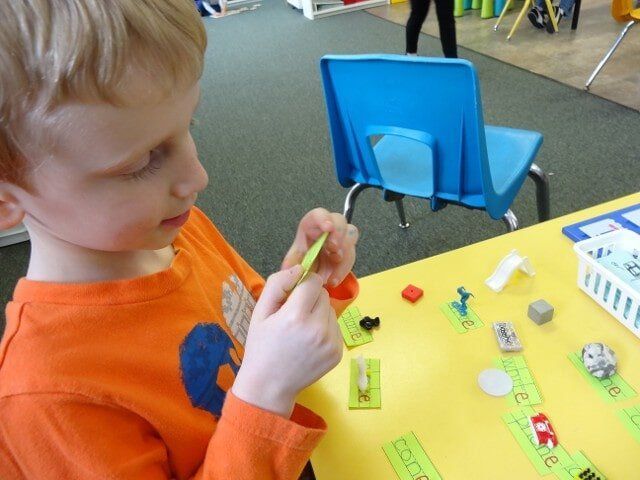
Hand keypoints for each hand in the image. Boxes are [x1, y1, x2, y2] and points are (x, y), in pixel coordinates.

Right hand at [232, 265, 342, 417]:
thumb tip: (299, 268)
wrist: (269, 386)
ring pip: (330, 310)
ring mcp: (330, 342)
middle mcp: (317, 328)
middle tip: (293, 316)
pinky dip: (324, 329)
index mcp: (296, 316)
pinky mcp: (337, 352)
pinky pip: (335, 327)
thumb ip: (277, 284)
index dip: (302, 285)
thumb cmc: (261, 346)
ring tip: (301, 331)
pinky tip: (309, 342)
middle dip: (310, 299)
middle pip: (323, 295)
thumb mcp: (260, 312)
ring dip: (318, 314)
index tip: (292, 296)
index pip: (313, 282)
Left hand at [281, 208, 358, 287]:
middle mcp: (329, 229)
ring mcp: (341, 240)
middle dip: (339, 234)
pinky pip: (350, 258)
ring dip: (343, 255)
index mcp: (313, 224)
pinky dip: (343, 270)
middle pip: (340, 221)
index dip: (324, 218)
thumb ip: (292, 262)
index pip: (319, 214)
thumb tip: (290, 268)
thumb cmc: (302, 258)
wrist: (311, 272)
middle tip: (333, 248)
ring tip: (332, 270)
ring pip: (349, 240)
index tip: (328, 227)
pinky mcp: (347, 253)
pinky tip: (333, 279)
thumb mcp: (294, 259)